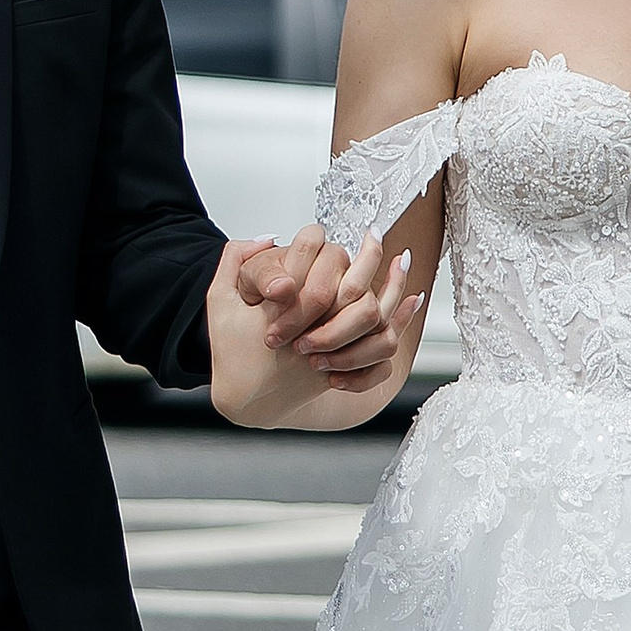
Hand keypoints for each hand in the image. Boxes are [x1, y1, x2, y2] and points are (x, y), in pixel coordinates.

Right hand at [207, 227, 427, 426]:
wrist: (246, 398)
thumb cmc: (231, 347)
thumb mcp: (219, 301)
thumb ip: (233, 260)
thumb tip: (267, 237)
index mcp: (282, 311)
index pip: (309, 266)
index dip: (313, 244)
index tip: (317, 236)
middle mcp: (313, 333)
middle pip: (354, 289)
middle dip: (368, 257)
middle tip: (373, 233)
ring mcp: (334, 354)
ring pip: (375, 318)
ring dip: (393, 286)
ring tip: (402, 258)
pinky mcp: (346, 368)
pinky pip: (382, 346)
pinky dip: (400, 321)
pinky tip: (412, 297)